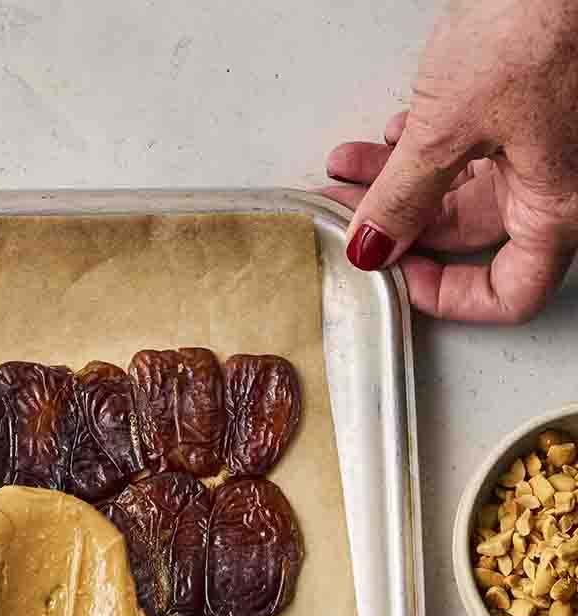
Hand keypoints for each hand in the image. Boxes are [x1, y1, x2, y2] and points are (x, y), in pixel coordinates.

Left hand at [323, 0, 577, 321]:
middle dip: (401, 225)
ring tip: (349, 171)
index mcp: (560, 206)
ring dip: (401, 181)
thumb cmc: (543, 18)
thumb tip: (373, 244)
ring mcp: (550, 141)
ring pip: (463, 186)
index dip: (449, 297)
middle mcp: (562, 181)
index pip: (510, 293)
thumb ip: (404, 196)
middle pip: (472, 235)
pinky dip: (429, 146)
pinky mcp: (534, 101)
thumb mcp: (448, 126)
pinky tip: (392, 136)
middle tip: (350, 218)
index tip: (398, 279)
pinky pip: (475, 145)